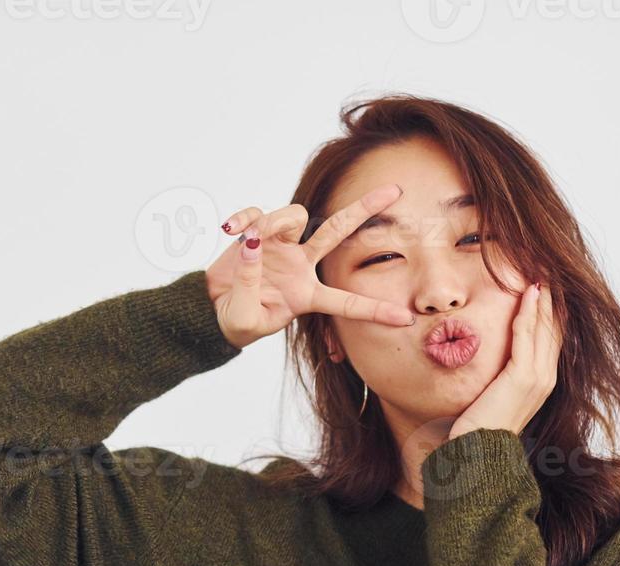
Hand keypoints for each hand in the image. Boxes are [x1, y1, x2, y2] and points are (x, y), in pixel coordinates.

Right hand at [204, 183, 418, 348]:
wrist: (213, 310)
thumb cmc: (237, 320)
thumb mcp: (245, 319)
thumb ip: (249, 285)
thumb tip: (253, 245)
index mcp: (307, 295)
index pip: (346, 302)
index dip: (374, 311)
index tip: (405, 318)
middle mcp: (301, 265)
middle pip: (338, 231)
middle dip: (364, 209)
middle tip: (394, 190)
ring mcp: (282, 247)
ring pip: (295, 216)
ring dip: (274, 221)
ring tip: (249, 239)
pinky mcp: (257, 234)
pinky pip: (257, 214)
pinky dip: (244, 219)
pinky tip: (230, 231)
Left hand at [448, 282, 561, 439]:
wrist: (476, 453)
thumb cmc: (479, 428)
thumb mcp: (494, 395)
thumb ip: (500, 376)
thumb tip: (492, 359)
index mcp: (542, 381)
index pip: (553, 337)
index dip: (552, 310)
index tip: (546, 285)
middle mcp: (546, 378)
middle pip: (555, 328)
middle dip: (553, 298)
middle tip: (548, 268)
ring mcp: (538, 378)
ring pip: (545, 328)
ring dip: (544, 298)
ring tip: (542, 271)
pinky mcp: (523, 378)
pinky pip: (527, 337)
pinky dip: (529, 312)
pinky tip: (528, 293)